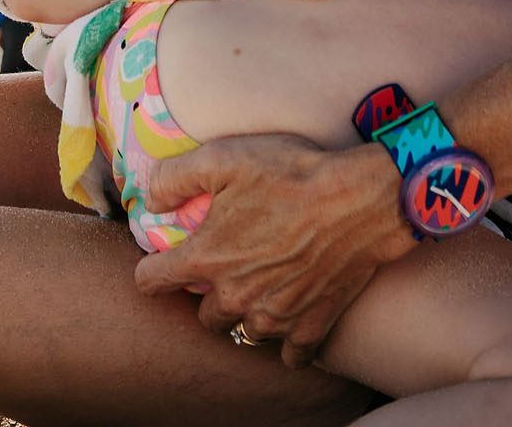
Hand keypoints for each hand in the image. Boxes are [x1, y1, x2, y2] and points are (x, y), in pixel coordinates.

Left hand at [135, 133, 414, 366]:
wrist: (361, 198)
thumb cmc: (291, 173)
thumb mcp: (223, 157)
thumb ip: (175, 178)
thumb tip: (151, 199)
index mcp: (208, 259)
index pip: (152, 282)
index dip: (152, 269)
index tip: (163, 259)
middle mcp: (236, 297)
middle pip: (202, 317)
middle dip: (206, 296)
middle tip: (225, 267)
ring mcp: (275, 317)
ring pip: (245, 333)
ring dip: (247, 314)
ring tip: (259, 286)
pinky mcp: (312, 326)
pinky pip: (289, 354)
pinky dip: (287, 339)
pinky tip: (290, 312)